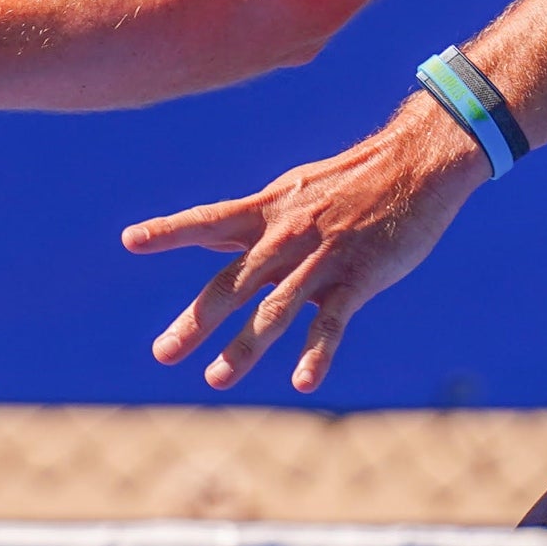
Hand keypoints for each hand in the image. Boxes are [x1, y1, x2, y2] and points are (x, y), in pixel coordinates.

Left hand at [125, 104, 483, 393]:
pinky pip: (333, 322)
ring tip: (217, 379)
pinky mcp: (360, 277)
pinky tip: (302, 382)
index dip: (169, 230)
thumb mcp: (294, 191)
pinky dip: (317, 353)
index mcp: (268, 212)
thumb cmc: (353, 180)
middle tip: (163, 353)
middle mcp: (287, 236)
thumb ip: (253, 220)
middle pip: (232, 283)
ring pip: (275, 309)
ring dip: (245, 348)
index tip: (130, 239)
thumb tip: (208, 233)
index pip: (208, 220)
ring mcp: (322, 258)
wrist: (416, 163)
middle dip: (196, 321)